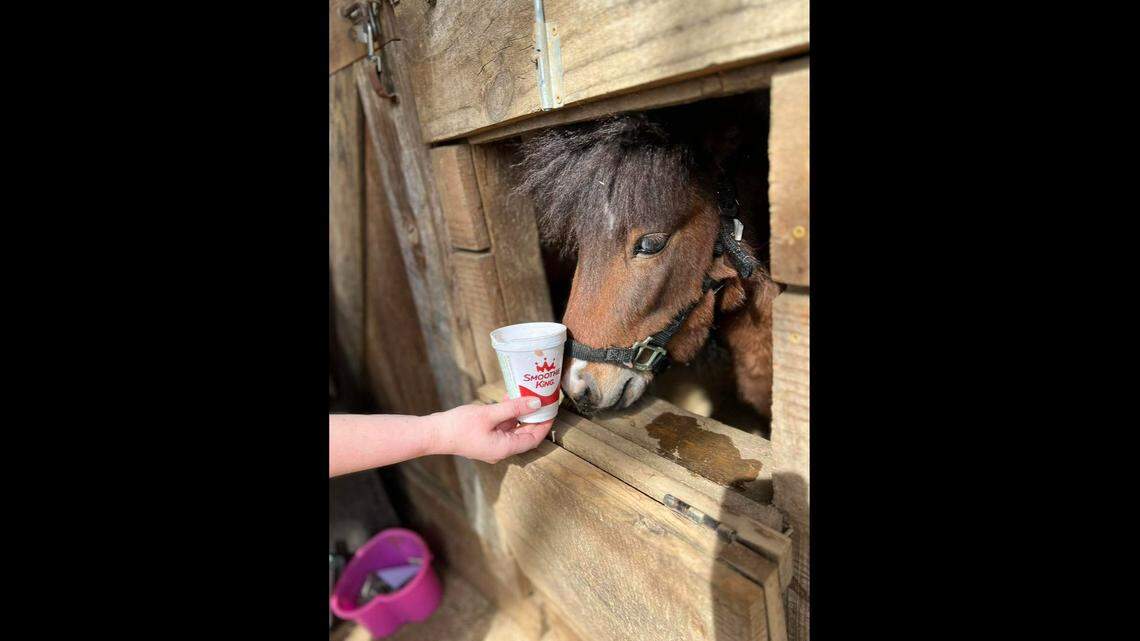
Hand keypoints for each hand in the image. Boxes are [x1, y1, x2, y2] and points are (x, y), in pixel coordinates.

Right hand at [430, 396, 554, 463]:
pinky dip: (508, 416)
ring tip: (527, 397)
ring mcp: (492, 446)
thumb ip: (514, 408)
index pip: (533, 439)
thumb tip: (536, 403)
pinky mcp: (484, 440)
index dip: (545, 425)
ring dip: (520, 415)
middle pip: (525, 435)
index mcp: (504, 449)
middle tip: (542, 401)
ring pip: (513, 430)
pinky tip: (508, 400)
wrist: (434, 434)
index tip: (551, 409)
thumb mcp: (489, 414)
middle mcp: (500, 450)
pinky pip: (502, 428)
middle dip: (534, 418)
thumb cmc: (459, 426)